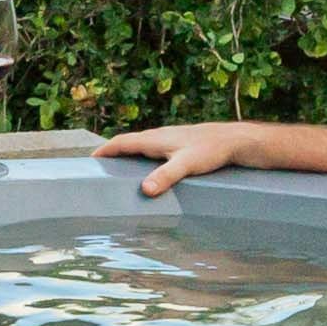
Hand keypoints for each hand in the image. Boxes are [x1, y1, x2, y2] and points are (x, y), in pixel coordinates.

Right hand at [98, 120, 275, 198]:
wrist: (235, 140)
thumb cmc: (211, 150)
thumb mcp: (186, 165)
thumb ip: (165, 176)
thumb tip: (144, 189)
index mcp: (155, 139)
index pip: (122, 142)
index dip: (105, 151)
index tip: (91, 160)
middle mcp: (159, 136)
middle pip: (130, 143)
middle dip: (114, 154)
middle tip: (102, 168)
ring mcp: (170, 139)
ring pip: (142, 146)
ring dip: (129, 156)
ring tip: (122, 170)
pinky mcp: (180, 144)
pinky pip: (154, 150)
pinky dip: (144, 158)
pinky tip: (151, 169)